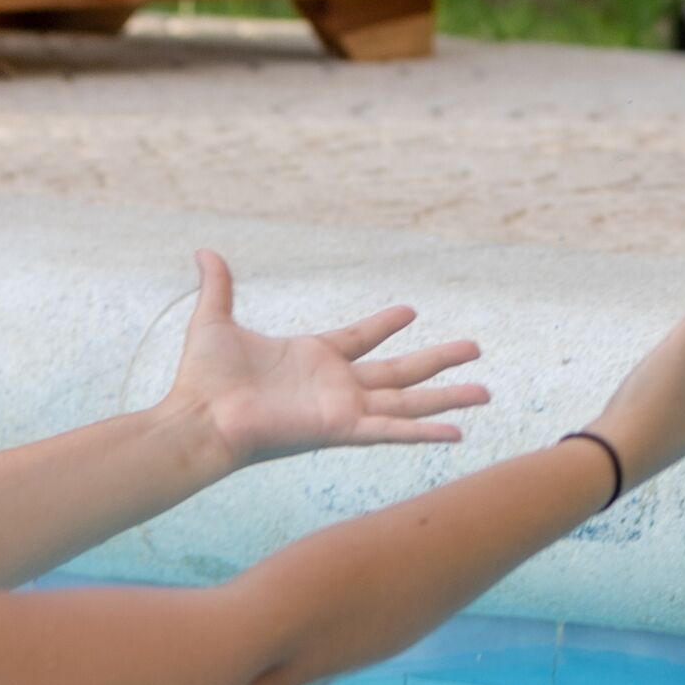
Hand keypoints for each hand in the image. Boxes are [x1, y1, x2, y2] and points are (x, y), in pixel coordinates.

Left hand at [166, 250, 487, 467]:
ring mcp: (343, 409)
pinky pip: (391, 430)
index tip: (412, 310)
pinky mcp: (340, 429)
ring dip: (447, 397)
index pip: (360, 338)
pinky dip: (422, 432)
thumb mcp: (215, 322)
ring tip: (485, 392)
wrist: (199, 417)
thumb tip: (204, 251)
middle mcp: (335, 385)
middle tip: (476, 348)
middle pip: (400, 371)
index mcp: (312, 357)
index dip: (385, 324)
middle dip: (439, 360)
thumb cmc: (203, 380)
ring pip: (408, 401)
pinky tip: (456, 433)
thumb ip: (219, 287)